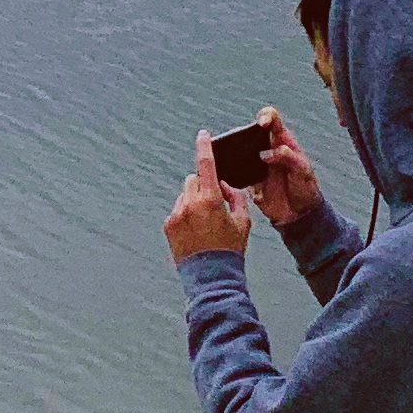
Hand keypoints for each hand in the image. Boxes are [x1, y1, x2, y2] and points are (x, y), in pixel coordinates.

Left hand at [164, 135, 252, 261]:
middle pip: (194, 180)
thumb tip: (224, 185)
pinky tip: (196, 231)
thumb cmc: (231, 249)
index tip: (203, 135)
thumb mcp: (243, 222)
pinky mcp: (168, 225)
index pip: (206, 164)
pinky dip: (186, 214)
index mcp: (210, 199)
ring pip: (185, 195)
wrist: (212, 278)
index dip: (204, 146)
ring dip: (194, 200)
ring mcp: (177, 214)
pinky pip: (178, 210)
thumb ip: (235, 197)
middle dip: (204, 185)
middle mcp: (190, 203)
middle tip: (215, 202)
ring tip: (205, 223)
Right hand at [246, 108, 326, 230]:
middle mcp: (267, 150)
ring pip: (240, 153)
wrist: (301, 214)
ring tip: (236, 160)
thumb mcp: (302, 170)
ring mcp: (257, 165)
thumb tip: (265, 153)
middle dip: (243, 134)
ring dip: (236, 155)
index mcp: (282, 142)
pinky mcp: (249, 181)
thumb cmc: (306, 187)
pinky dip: (236, 176)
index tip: (262, 123)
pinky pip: (238, 175)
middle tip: (241, 143)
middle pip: (250, 133)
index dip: (266, 116)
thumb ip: (288, 157)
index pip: (272, 119)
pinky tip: (241, 183)